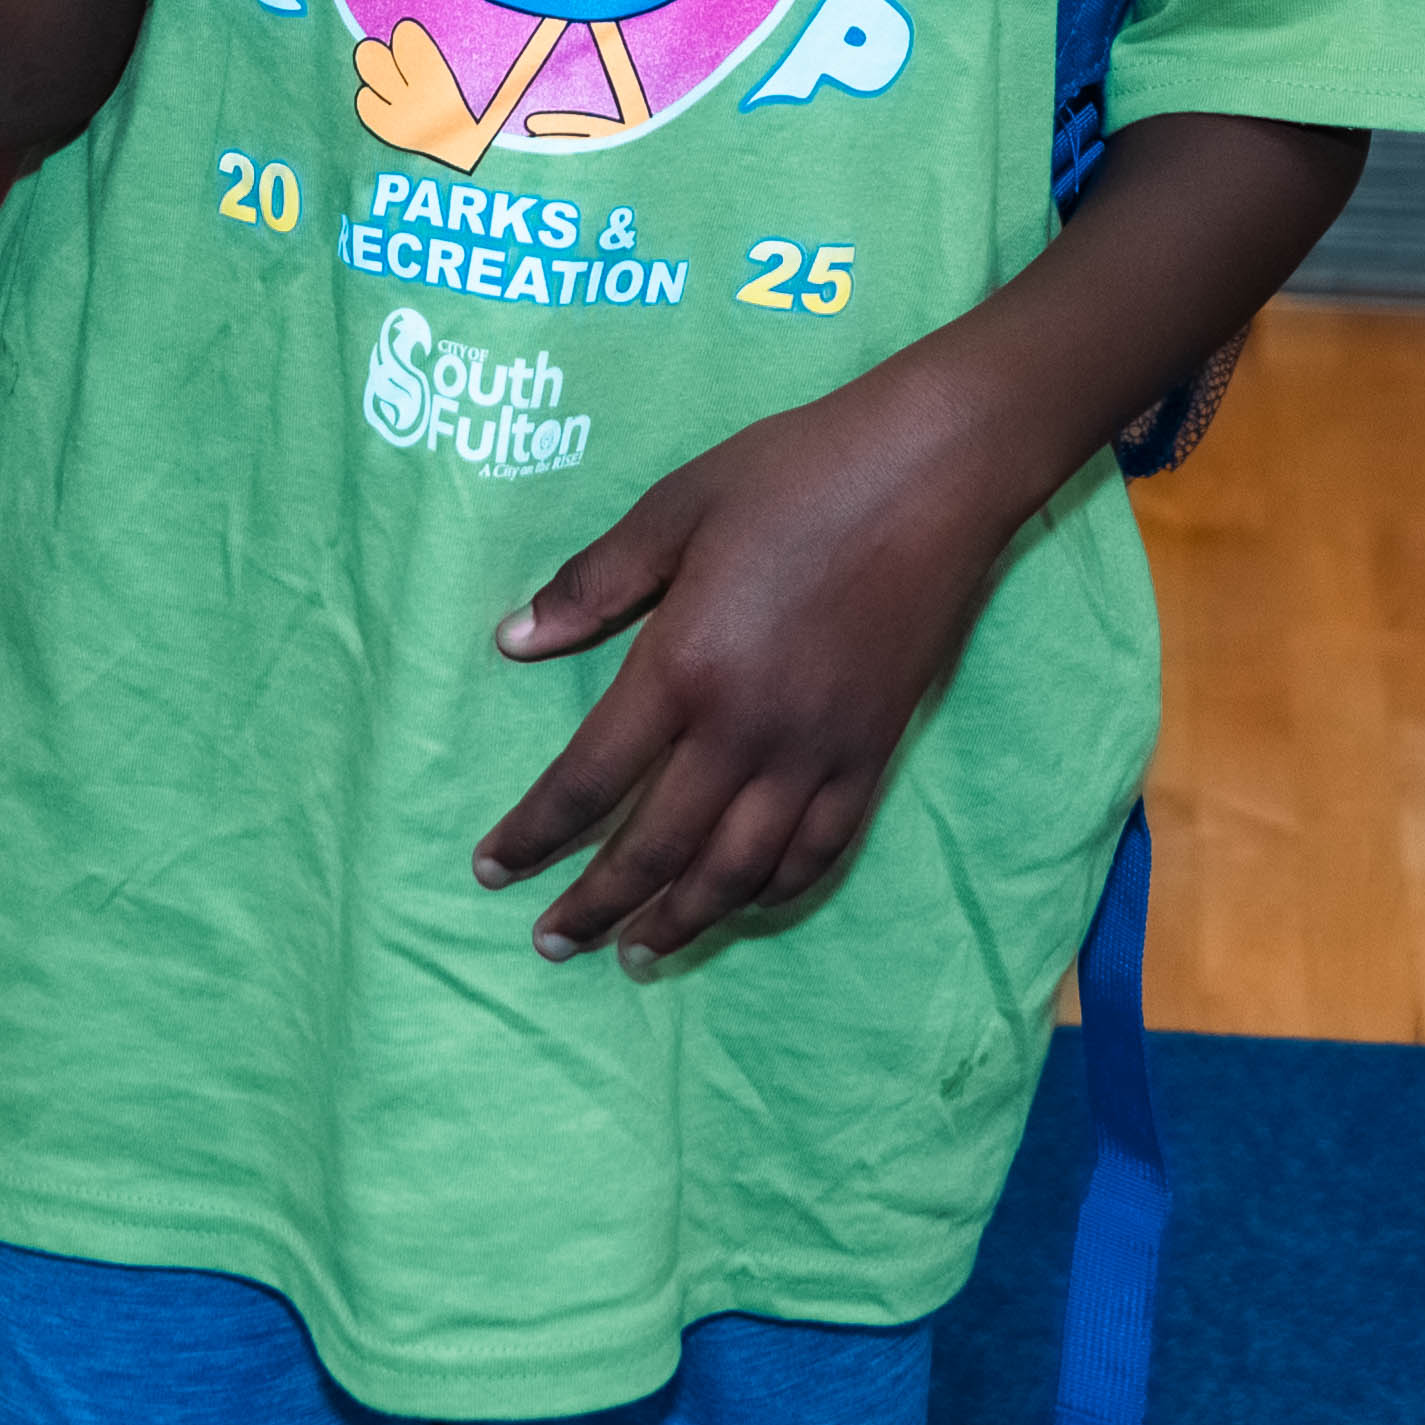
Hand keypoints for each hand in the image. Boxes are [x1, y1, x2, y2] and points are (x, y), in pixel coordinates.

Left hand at [473, 366, 1040, 970]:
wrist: (933, 472)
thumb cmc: (794, 475)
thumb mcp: (674, 508)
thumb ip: (592, 584)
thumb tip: (512, 641)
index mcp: (684, 666)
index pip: (590, 780)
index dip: (536, 834)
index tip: (492, 869)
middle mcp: (747, 730)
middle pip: (658, 848)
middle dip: (596, 905)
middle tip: (551, 944)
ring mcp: (817, 752)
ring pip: (739, 871)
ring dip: (681, 920)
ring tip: (638, 952)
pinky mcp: (873, 754)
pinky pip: (819, 851)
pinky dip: (775, 892)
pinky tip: (745, 905)